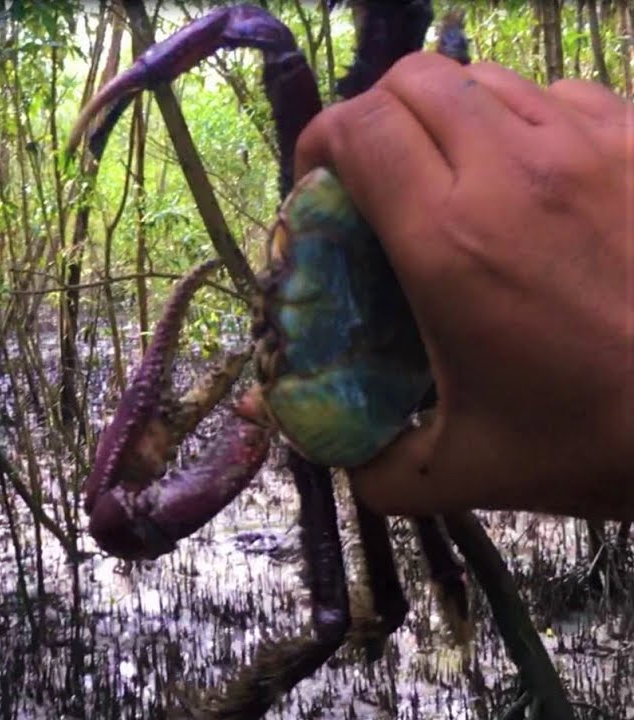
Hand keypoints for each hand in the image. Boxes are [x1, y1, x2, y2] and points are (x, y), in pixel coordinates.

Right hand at [294, 52, 633, 519]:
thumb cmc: (591, 441)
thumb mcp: (463, 472)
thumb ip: (379, 469)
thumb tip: (340, 457)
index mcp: (450, 241)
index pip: (359, 129)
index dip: (321, 142)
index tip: (318, 184)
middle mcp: (512, 171)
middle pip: (414, 80)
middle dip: (377, 116)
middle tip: (378, 172)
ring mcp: (588, 145)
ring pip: (485, 79)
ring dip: (451, 115)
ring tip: (457, 172)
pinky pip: (559, 95)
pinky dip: (526, 121)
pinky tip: (534, 178)